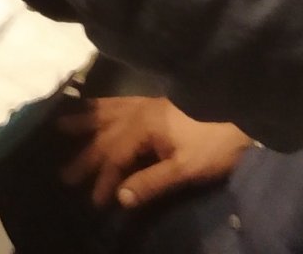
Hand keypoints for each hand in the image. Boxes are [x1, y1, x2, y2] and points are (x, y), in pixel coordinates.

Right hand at [58, 98, 251, 209]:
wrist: (242, 115)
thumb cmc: (214, 145)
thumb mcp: (185, 169)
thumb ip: (151, 182)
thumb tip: (119, 197)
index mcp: (143, 127)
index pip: (114, 156)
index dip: (103, 180)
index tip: (95, 201)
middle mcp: (138, 111)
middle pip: (104, 135)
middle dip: (85, 156)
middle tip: (64, 175)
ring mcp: (145, 103)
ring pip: (106, 112)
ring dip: (84, 121)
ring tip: (60, 125)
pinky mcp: (154, 101)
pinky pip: (119, 102)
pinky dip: (102, 105)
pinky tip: (95, 107)